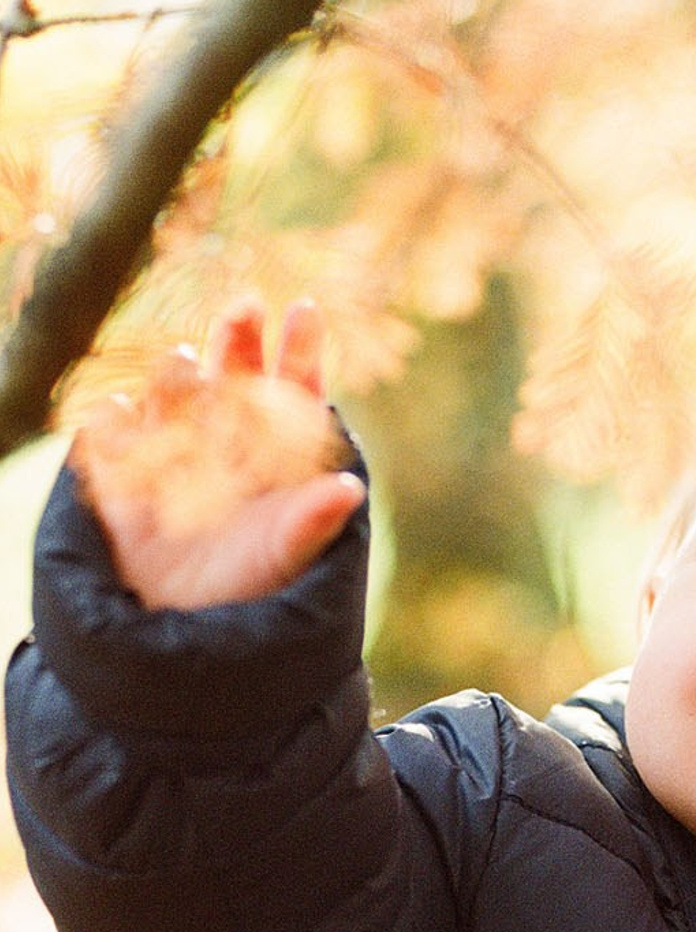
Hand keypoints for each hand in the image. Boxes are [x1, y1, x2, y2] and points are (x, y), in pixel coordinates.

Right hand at [69, 298, 365, 610]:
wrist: (188, 626)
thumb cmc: (254, 589)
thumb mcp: (289, 557)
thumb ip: (314, 521)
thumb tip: (348, 490)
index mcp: (276, 452)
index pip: (293, 391)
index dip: (300, 351)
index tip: (306, 310)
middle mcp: (226, 439)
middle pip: (235, 376)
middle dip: (239, 340)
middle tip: (246, 306)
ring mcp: (172, 449)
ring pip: (174, 394)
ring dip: (179, 377)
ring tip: (186, 363)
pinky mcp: (121, 470)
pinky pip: (111, 436)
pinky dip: (113, 423)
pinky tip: (116, 413)